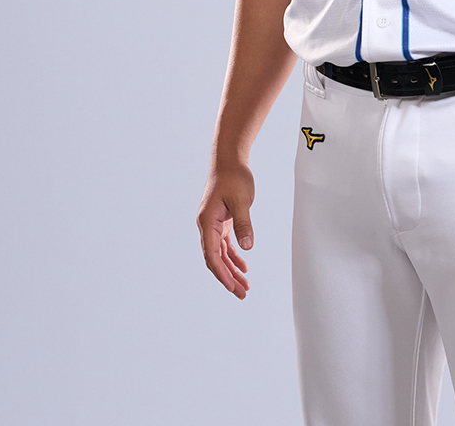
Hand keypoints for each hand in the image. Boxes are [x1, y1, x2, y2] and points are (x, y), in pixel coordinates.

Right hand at [196, 163, 255, 298]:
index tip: (232, 286)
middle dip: (227, 277)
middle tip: (242, 293)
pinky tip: (243, 266)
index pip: (212, 254)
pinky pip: (224, 245)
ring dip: (231, 270)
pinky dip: (233, 256)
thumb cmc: (234, 177)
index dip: (221, 272)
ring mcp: (213, 225)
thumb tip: (247, 247)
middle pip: (215, 258)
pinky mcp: (221, 222)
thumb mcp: (242, 200)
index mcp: (207, 222)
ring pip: (220, 254)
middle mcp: (207, 226)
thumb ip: (244, 223)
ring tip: (245, 286)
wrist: (229, 161)